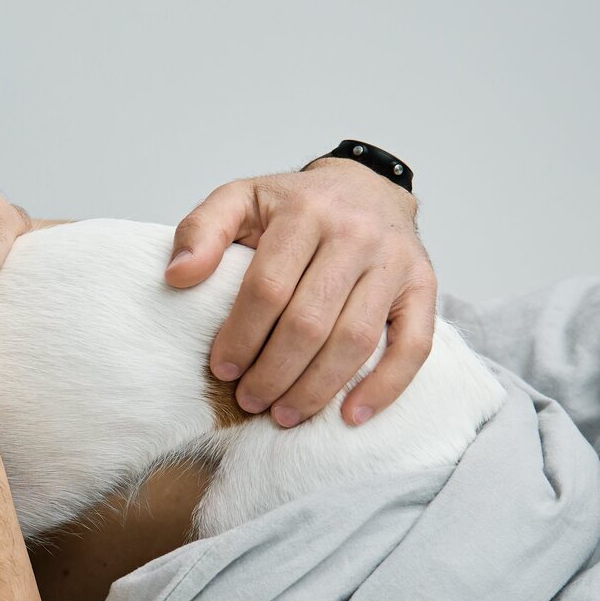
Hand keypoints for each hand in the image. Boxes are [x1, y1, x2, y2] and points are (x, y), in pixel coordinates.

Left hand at [165, 158, 434, 427]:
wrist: (366, 185)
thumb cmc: (295, 205)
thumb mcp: (240, 199)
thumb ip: (201, 230)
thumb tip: (178, 276)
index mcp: (305, 212)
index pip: (268, 288)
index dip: (241, 335)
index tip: (222, 369)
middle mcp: (355, 235)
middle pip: (310, 321)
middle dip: (274, 371)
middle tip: (249, 400)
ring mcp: (395, 262)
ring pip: (355, 339)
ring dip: (316, 387)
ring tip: (284, 414)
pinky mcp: (424, 286)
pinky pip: (413, 346)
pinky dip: (385, 386)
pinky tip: (351, 415)